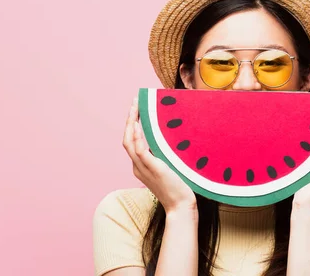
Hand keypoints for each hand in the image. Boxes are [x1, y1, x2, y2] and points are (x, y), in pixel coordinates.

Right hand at [122, 96, 196, 213]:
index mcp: (141, 166)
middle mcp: (138, 167)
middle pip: (127, 139)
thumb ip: (165, 155)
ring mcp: (143, 169)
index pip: (132, 142)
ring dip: (132, 123)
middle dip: (130, 119)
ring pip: (130, 142)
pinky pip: (140, 151)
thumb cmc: (180, 188)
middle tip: (134, 102)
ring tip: (136, 108)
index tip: (136, 110)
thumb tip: (172, 137)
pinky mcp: (153, 169)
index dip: (132, 125)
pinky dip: (138, 137)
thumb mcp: (170, 167)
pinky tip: (140, 126)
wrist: (181, 207)